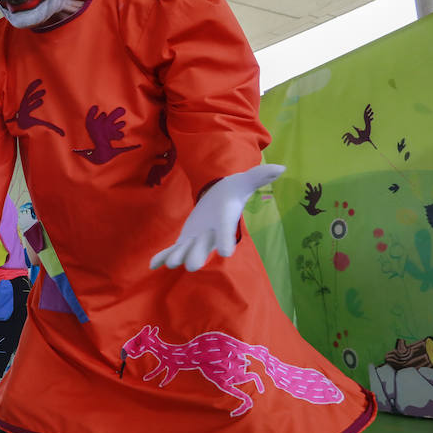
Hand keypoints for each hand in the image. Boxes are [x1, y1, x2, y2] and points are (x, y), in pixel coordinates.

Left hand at [149, 164, 284, 271]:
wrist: (221, 198)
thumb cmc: (234, 190)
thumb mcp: (245, 180)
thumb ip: (260, 175)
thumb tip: (280, 167)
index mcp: (225, 222)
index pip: (226, 231)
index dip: (225, 239)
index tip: (226, 251)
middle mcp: (211, 234)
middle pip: (204, 247)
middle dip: (197, 255)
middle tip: (191, 266)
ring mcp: (198, 239)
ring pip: (187, 250)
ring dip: (177, 256)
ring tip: (170, 263)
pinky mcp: (186, 239)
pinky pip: (173, 249)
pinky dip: (163, 256)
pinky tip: (152, 264)